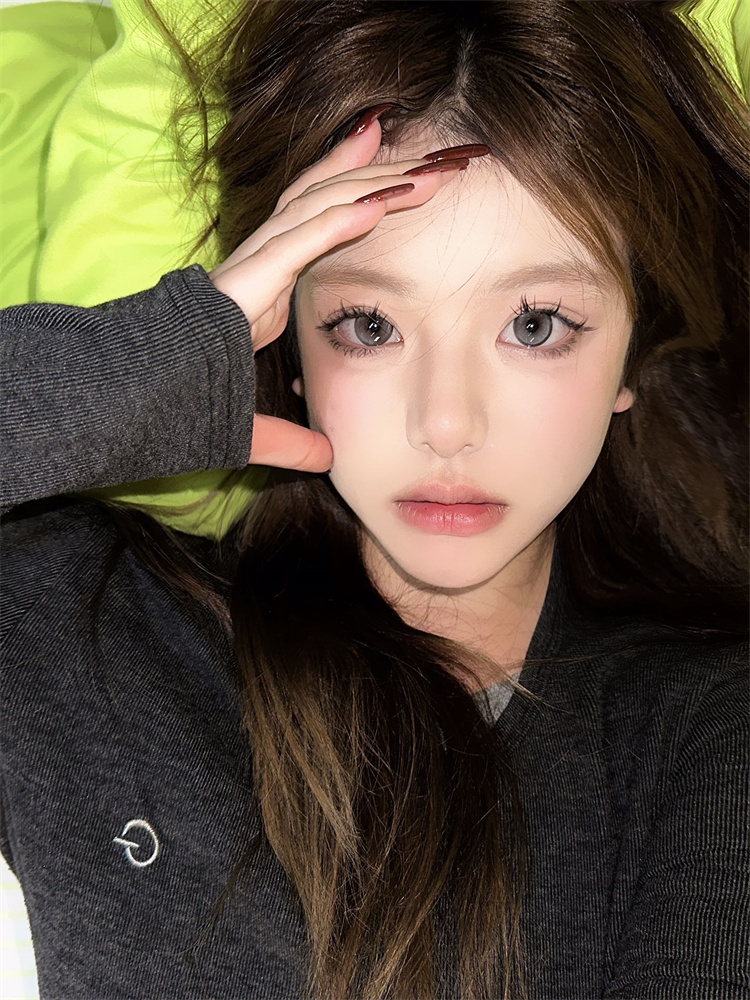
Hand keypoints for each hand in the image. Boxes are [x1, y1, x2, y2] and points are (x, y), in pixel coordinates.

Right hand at [209, 117, 473, 472]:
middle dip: (374, 175)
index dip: (360, 204)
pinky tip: (378, 202)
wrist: (132, 410)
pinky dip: (337, 221)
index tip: (404, 186)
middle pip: (323, 204)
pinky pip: (295, 243)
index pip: (319, 232)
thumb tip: (326, 460)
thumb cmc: (180, 411)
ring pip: (314, 210)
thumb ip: (291, 442)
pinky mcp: (242, 283)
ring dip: (369, 186)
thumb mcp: (253, 430)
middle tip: (429, 155)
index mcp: (264, 293)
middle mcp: (259, 269)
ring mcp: (249, 270)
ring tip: (422, 167)